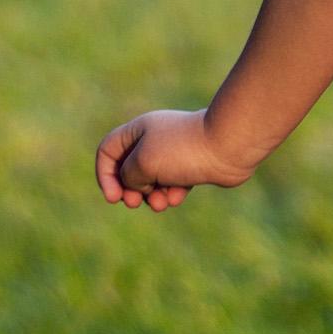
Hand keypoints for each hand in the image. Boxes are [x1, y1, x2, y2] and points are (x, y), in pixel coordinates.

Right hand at [94, 108, 254, 213]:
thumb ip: (128, 176)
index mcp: (139, 130)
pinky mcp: (191, 166)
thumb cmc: (183, 150)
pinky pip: (173, 185)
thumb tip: (136, 185)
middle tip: (135, 203)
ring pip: (151, 181)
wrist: (228, 146)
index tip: (114, 197)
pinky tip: (180, 196)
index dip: (105, 175)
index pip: (108, 150)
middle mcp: (154, 139)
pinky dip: (172, 194)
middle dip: (129, 190)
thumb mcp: (143, 162)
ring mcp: (173, 153)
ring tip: (162, 203)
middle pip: (128, 169)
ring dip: (151, 197)